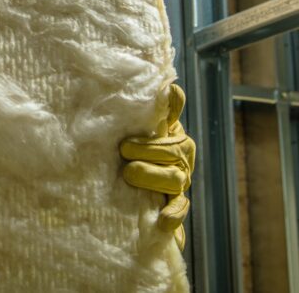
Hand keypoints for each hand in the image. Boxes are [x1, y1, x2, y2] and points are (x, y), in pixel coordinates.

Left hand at [120, 83, 195, 249]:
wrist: (131, 191)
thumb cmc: (130, 151)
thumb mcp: (130, 129)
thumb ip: (146, 111)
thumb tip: (163, 84)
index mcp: (169, 131)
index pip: (173, 116)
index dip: (171, 107)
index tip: (169, 93)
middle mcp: (180, 154)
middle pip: (173, 148)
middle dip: (148, 148)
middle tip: (123, 148)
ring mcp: (179, 179)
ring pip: (174, 177)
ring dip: (152, 175)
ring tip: (129, 173)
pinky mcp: (175, 204)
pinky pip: (179, 208)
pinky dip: (173, 213)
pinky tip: (163, 219)